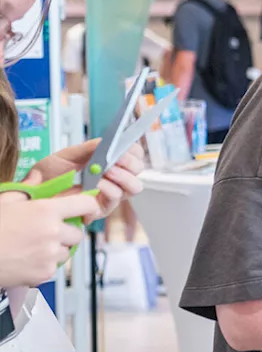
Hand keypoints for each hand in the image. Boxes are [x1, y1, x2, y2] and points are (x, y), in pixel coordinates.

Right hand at [0, 194, 99, 285]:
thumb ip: (26, 190)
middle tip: (46, 232)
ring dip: (56, 249)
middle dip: (66, 232)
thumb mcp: (4, 201)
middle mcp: (53, 232)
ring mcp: (50, 255)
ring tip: (32, 246)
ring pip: (67, 251)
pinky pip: (55, 267)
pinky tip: (26, 259)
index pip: (85, 204)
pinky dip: (45, 264)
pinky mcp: (45, 273)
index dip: (88, 205)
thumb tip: (37, 177)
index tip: (85, 209)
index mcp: (46, 211)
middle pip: (77, 232)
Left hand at [27, 139, 144, 218]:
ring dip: (122, 176)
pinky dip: (109, 189)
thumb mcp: (69, 154)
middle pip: (138, 171)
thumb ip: (90, 147)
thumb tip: (107, 142)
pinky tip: (97, 184)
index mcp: (110, 163)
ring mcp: (109, 195)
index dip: (134, 151)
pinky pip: (115, 199)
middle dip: (130, 163)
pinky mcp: (101, 209)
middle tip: (117, 159)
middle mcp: (114, 179)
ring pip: (133, 187)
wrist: (33, 191)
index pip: (135, 155)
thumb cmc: (50, 174)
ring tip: (106, 171)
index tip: (124, 146)